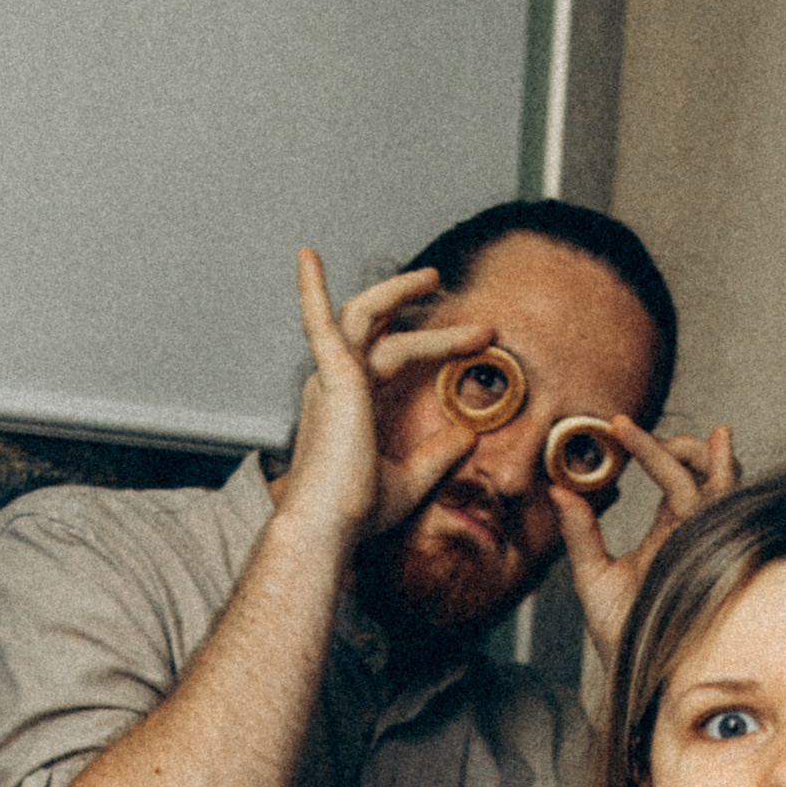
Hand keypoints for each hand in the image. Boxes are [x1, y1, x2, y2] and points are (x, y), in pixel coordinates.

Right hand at [277, 252, 492, 551]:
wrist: (328, 527)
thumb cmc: (355, 512)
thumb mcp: (410, 480)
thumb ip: (437, 455)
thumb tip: (468, 435)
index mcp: (353, 405)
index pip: (393, 357)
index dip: (433, 344)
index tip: (476, 342)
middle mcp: (338, 385)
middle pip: (382, 330)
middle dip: (416, 308)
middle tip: (452, 292)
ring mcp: (333, 379)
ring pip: (366, 317)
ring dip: (397, 292)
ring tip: (432, 277)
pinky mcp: (332, 379)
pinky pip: (319, 323)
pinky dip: (312, 291)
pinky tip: (308, 259)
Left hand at [550, 421, 742, 667]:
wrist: (639, 675)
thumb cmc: (623, 636)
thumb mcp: (593, 577)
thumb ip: (580, 533)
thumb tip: (558, 488)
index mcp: (668, 533)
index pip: (671, 479)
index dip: (652, 449)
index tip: (618, 424)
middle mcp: (694, 533)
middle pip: (703, 473)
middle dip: (683, 445)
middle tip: (641, 433)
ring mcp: (709, 542)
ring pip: (720, 482)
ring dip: (698, 453)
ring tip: (674, 438)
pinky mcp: (717, 551)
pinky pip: (723, 507)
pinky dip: (721, 476)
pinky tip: (718, 449)